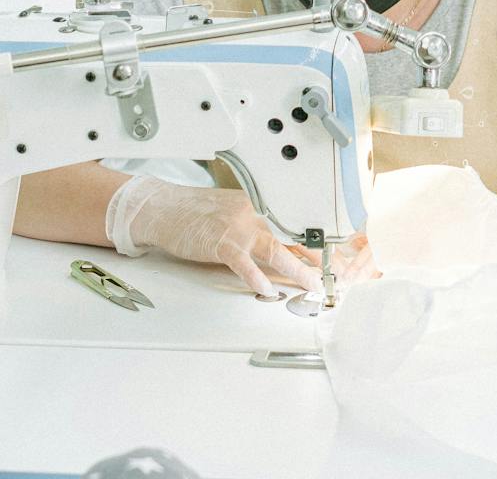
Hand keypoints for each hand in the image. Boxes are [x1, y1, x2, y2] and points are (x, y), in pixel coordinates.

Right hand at [106, 176, 322, 295]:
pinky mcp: (221, 243)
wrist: (163, 208)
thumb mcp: (232, 212)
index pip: (294, 224)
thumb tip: (282, 249)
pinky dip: (258, 278)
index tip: (332, 258)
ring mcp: (237, 227)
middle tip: (334, 275)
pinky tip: (268, 290)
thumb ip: (256, 226)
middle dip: (316, 259)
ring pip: (276, 250)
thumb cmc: (193, 212)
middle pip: (293, 237)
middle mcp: (252, 213)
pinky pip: (245, 263)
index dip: (316, 243)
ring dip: (297, 271)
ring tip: (312, 286)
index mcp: (257, 205)